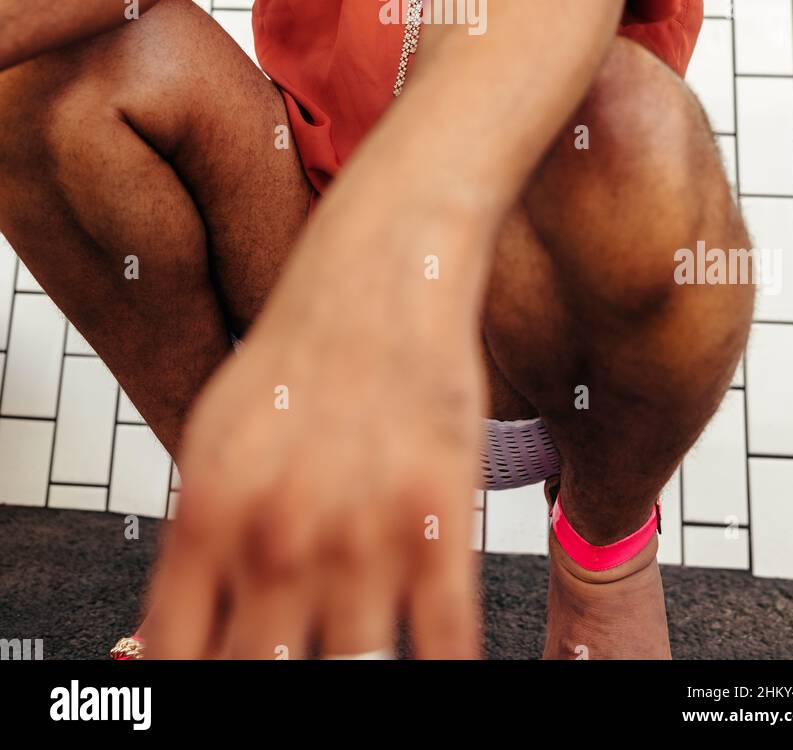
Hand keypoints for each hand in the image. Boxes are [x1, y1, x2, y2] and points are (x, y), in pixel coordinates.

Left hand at [143, 178, 491, 659]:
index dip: (194, 690)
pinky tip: (431, 671)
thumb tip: (187, 636)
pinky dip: (439, 679)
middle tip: (293, 664)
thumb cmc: (299, 356)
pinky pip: (443, 652)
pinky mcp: (440, 528)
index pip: (174, 662)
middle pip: (261, 684)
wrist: (381, 277)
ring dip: (354, 679)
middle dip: (275, 689)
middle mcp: (278, 541)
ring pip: (353, 681)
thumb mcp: (211, 440)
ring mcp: (362, 539)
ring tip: (355, 652)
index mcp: (208, 518)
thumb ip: (198, 544)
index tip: (218, 685)